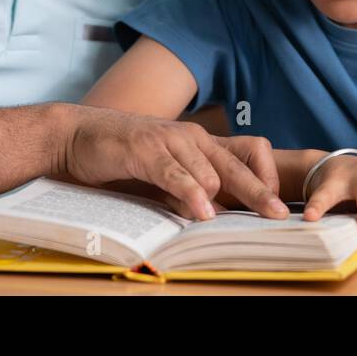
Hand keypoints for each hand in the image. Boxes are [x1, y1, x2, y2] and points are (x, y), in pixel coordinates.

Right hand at [55, 104, 289, 220]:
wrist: (77, 135)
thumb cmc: (122, 158)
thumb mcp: (162, 176)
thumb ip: (188, 191)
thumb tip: (216, 216)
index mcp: (200, 143)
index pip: (248, 152)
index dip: (265, 177)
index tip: (275, 204)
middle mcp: (191, 138)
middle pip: (238, 165)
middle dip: (261, 192)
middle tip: (279, 216)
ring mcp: (169, 141)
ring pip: (210, 171)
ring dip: (227, 197)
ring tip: (243, 220)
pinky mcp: (145, 150)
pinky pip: (175, 174)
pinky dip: (191, 193)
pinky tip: (203, 212)